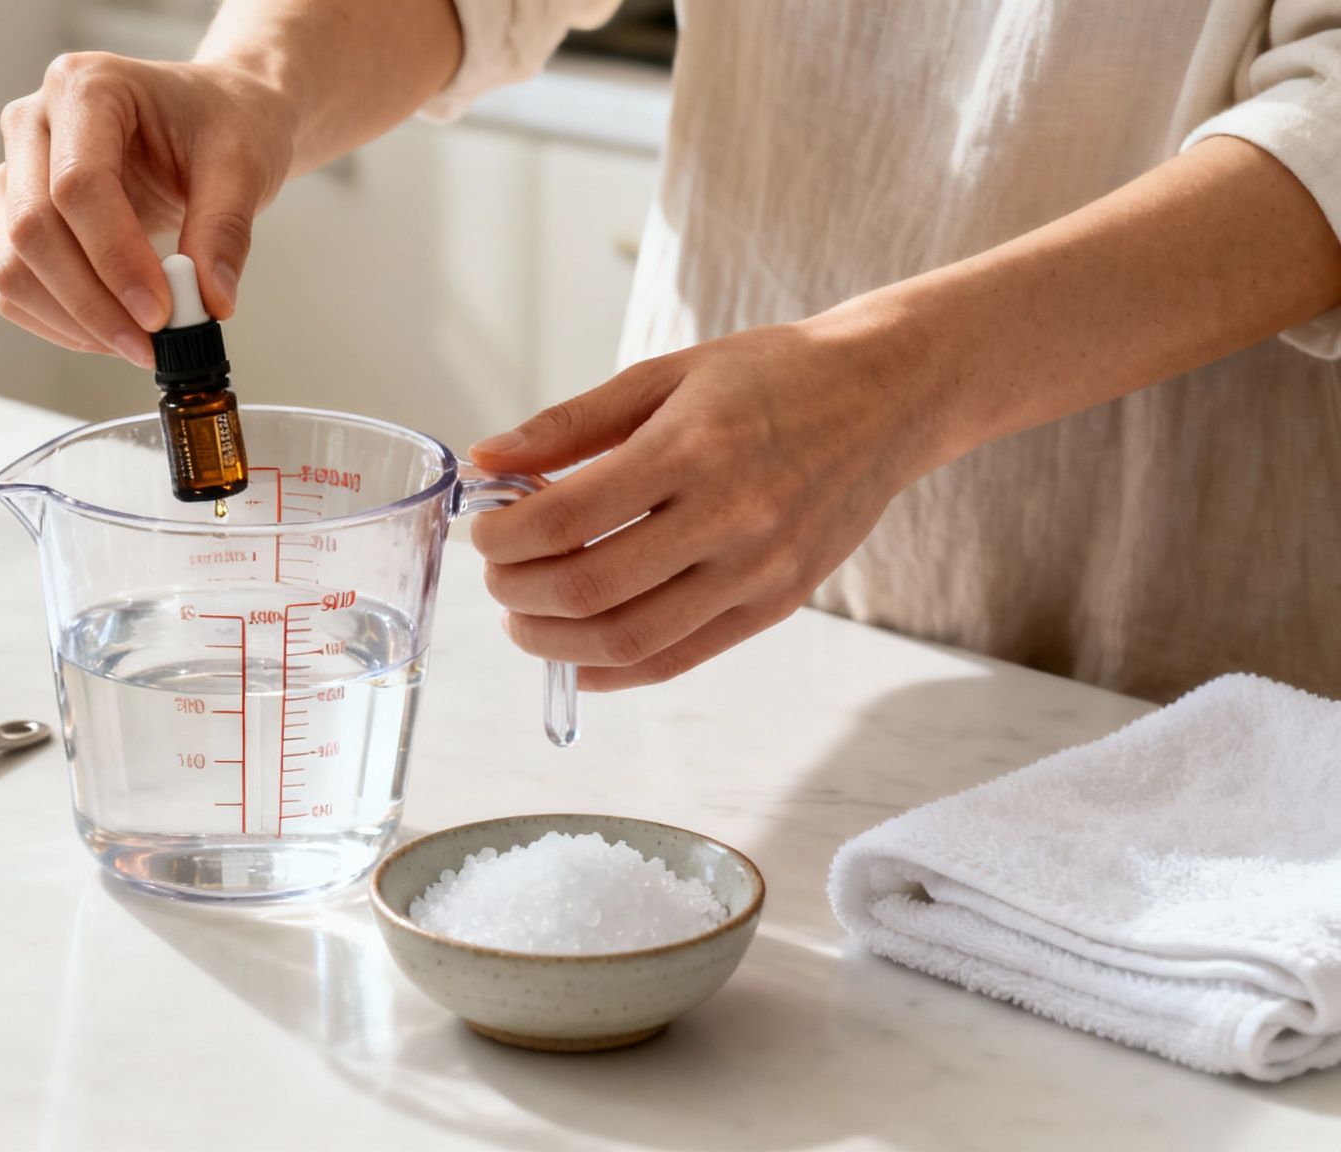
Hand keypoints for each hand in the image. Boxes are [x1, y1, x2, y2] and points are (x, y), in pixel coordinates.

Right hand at [0, 53, 297, 366]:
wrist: (215, 119)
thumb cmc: (226, 122)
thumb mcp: (243, 163)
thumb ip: (225, 229)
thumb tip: (209, 300)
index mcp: (85, 87)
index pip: (78, 185)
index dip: (115, 258)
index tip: (161, 313)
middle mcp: (34, 124)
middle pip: (33, 228)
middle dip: (91, 301)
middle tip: (150, 346)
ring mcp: (17, 173)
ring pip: (15, 265)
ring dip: (74, 321)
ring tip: (141, 344)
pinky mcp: (16, 219)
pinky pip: (18, 288)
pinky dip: (62, 323)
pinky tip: (115, 332)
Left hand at [469, 315, 949, 690]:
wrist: (887, 396)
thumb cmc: (771, 377)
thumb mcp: (665, 375)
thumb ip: (570, 424)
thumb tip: (485, 460)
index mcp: (692, 448)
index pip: (567, 518)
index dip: (505, 537)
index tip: (484, 531)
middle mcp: (730, 516)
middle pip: (589, 589)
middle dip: (517, 591)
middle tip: (498, 575)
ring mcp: (758, 571)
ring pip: (629, 640)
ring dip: (554, 642)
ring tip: (526, 617)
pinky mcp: (777, 606)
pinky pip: (679, 659)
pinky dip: (613, 670)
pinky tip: (576, 658)